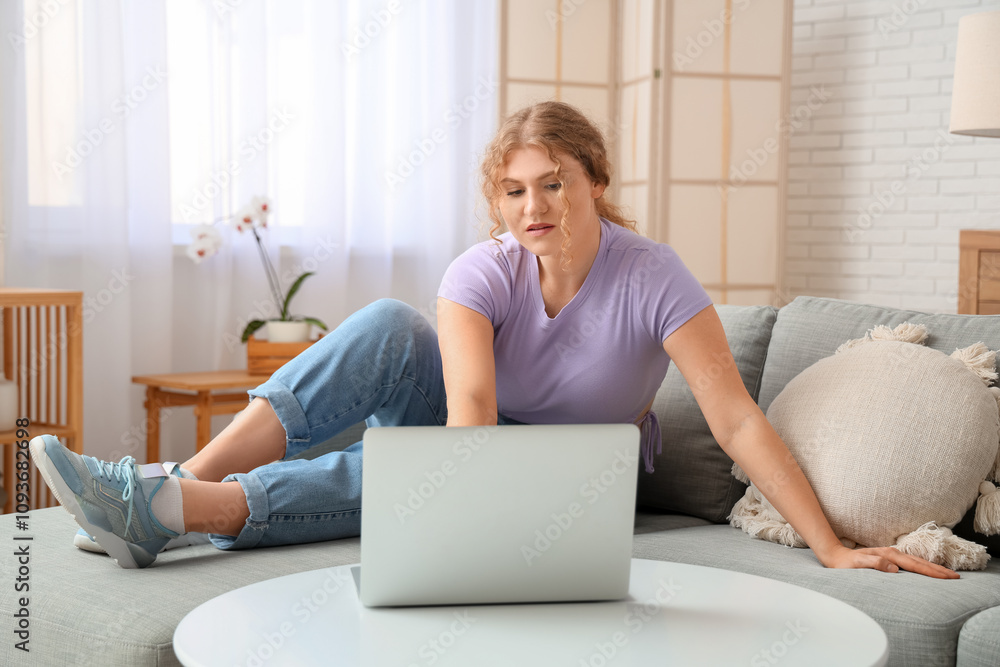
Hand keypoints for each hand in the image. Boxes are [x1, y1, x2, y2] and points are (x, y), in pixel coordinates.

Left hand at [819, 544, 959, 578]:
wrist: (835, 556)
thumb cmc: (845, 563)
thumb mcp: (858, 564)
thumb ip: (875, 563)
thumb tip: (894, 567)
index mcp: (889, 555)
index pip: (915, 565)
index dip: (932, 572)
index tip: (948, 577)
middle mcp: (892, 553)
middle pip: (920, 562)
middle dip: (938, 570)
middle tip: (956, 577)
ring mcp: (891, 555)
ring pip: (917, 562)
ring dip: (933, 568)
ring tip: (948, 575)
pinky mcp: (889, 558)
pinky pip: (911, 564)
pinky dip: (923, 567)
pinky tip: (927, 571)